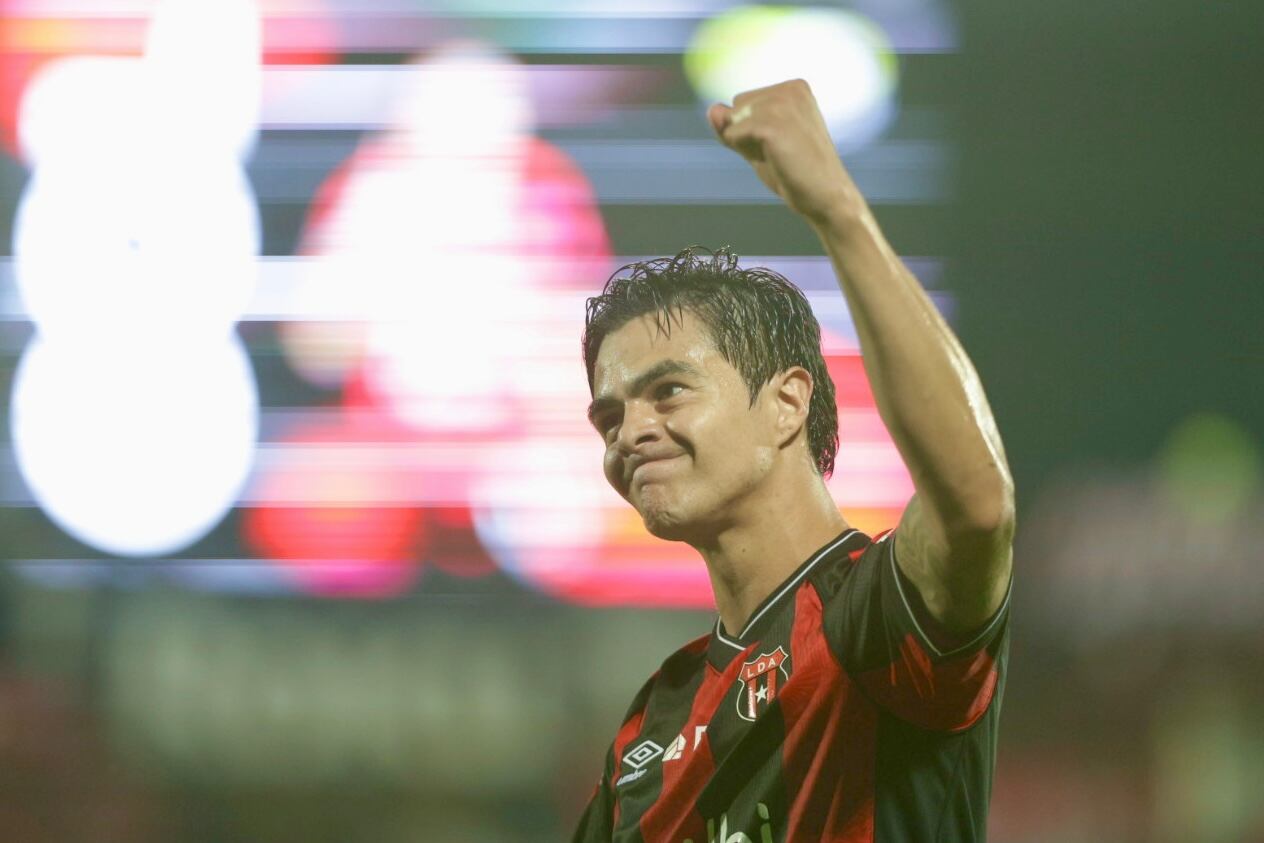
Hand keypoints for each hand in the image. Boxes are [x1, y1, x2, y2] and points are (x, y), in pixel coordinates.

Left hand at [707, 79, 862, 227]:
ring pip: (733, 122)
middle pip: (736, 108)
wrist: (827, 197)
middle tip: (781, 153)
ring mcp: (781, 103)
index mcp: (794, 87)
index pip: (743, 104)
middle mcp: (789, 88)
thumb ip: (733, 126)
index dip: (752, 132)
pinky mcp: (771, 123)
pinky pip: (732, 135)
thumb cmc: (796, 173)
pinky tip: (774, 158)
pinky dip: (744, 152)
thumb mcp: (757, 144)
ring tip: (779, 156)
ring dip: (747, 146)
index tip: (784, 145)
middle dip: (747, 135)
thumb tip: (712, 109)